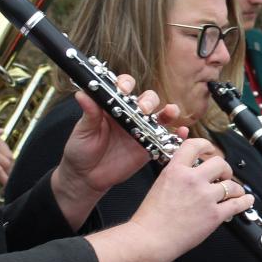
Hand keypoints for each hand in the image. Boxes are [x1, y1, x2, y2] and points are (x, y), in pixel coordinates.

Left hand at [52, 76, 184, 228]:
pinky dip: (176, 134)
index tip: (124, 89)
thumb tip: (82, 94)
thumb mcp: (83, 130)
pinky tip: (181, 132)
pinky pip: (165, 139)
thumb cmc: (81, 150)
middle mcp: (130, 115)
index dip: (126, 85)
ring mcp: (141, 130)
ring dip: (168, 111)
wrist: (86, 177)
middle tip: (143, 109)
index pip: (124, 88)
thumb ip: (88, 113)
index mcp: (113, 106)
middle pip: (147, 99)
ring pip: (160, 116)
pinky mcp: (148, 147)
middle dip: (148, 101)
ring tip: (170, 112)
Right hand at [128, 138, 250, 254]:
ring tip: (234, 192)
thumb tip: (189, 170)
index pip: (195, 145)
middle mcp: (192, 180)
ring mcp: (205, 197)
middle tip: (223, 175)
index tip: (210, 150)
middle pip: (219, 163)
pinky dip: (245, 201)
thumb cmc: (151, 218)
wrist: (150, 239)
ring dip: (235, 188)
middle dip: (224, 169)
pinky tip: (246, 200)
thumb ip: (176, 174)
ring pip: (231, 185)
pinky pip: (237, 204)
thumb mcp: (160, 185)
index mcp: (176, 170)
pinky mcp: (214, 215)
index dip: (206, 145)